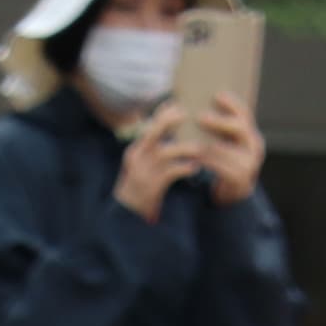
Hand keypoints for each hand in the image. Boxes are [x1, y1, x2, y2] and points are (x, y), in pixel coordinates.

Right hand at [113, 104, 202, 219]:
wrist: (125, 220)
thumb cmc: (139, 192)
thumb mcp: (140, 168)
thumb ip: (153, 152)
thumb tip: (171, 136)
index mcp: (136, 150)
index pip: (149, 125)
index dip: (163, 113)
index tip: (177, 105)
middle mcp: (137, 157)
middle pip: (154, 131)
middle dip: (170, 121)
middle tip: (186, 115)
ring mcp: (143, 172)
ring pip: (166, 152)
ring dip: (185, 148)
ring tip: (200, 148)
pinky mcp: (151, 187)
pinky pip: (170, 173)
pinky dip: (184, 168)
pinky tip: (194, 169)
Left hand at [188, 92, 264, 204]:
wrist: (234, 190)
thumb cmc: (225, 160)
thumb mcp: (227, 142)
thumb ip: (218, 128)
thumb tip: (197, 106)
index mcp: (250, 133)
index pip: (244, 113)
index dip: (232, 103)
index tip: (216, 95)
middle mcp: (254, 145)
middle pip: (240, 127)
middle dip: (220, 121)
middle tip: (200, 117)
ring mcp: (250, 163)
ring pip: (229, 149)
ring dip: (209, 144)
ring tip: (192, 140)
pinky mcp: (242, 180)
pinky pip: (223, 168)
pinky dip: (208, 162)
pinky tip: (195, 158)